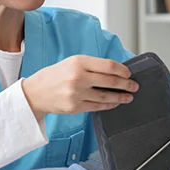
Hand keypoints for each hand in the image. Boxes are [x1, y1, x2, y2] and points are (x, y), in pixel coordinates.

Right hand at [21, 55, 138, 118]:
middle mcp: (78, 77)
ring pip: (106, 96)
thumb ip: (92, 66)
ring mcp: (77, 93)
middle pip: (110, 81)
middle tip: (134, 86)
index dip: (122, 70)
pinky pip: (98, 106)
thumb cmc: (55, 76)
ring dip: (121, 97)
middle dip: (126, 84)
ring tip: (129, 96)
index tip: (129, 74)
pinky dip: (109, 105)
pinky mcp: (75, 107)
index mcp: (79, 62)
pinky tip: (115, 103)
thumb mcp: (72, 63)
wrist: (35, 92)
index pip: (108, 66)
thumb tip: (115, 71)